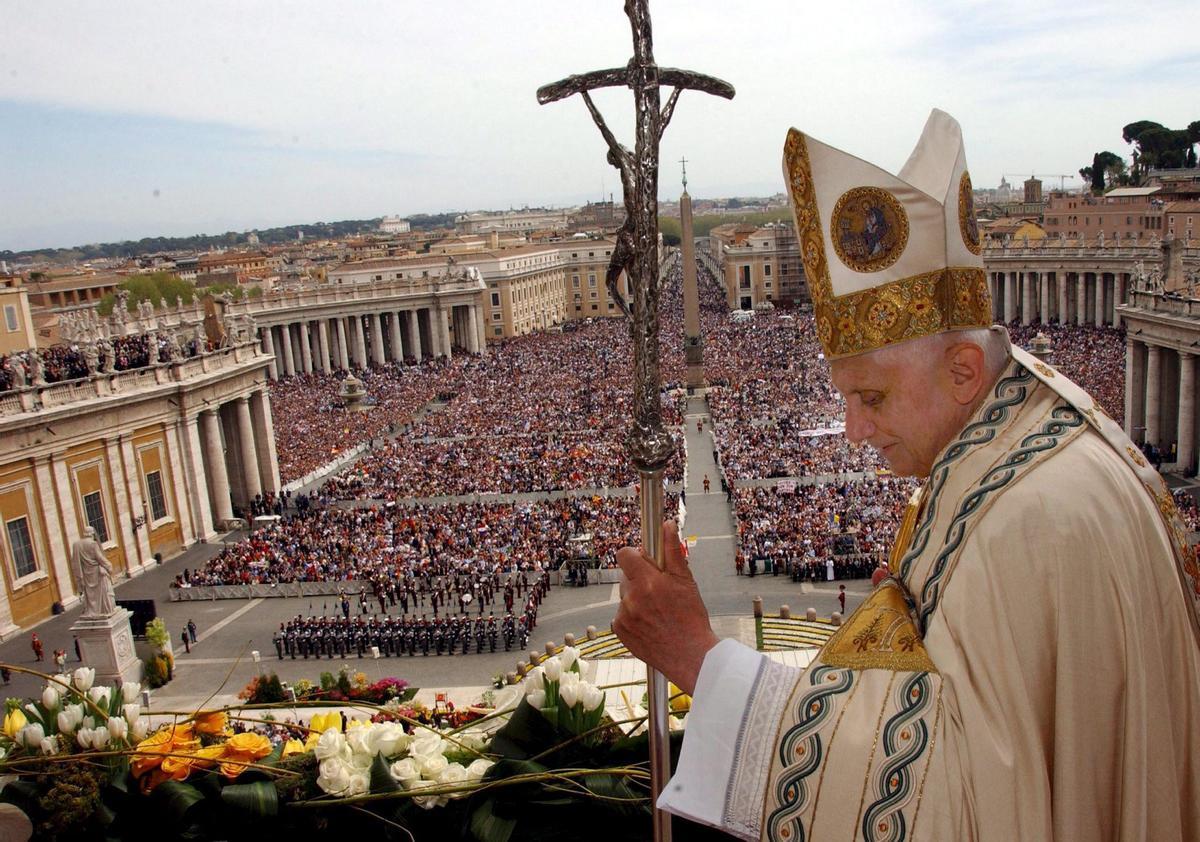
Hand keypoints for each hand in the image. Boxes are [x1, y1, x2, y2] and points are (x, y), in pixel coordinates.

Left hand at [612, 520, 718, 695]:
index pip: (625, 554)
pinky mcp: (620, 631)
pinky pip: (622, 615)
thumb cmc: (692, 618)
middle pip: (626, 575)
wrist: (691, 657)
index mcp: (647, 582)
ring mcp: (623, 616)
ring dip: (636, 598)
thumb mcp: (686, 581)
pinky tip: (650, 623)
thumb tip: (667, 524)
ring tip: (658, 611)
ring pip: (625, 596)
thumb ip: (673, 550)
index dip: (634, 554)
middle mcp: (631, 598)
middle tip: (659, 590)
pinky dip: (632, 616)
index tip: (644, 559)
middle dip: (640, 578)